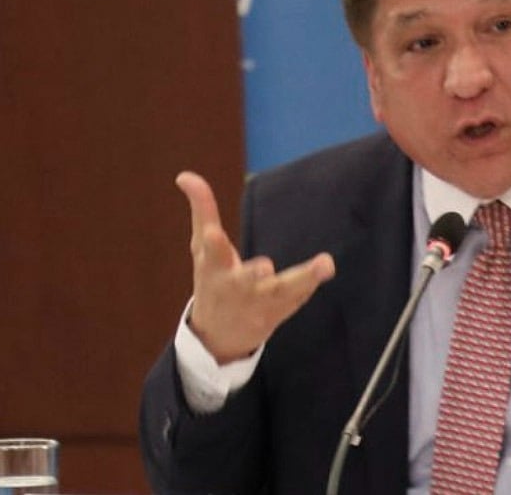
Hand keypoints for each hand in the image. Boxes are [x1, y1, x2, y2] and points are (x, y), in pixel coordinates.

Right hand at [176, 171, 335, 363]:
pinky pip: (296, 299)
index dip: (212, 243)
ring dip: (304, 280)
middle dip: (253, 274)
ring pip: (283, 292)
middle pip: (246, 280)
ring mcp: (258, 303)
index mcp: (214, 269)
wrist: (217, 335)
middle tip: (264, 266)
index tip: (211, 233)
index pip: (212, 254)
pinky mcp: (277, 313)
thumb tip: (185, 175)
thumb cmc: (212, 280)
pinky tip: (325, 268)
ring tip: (325, 264)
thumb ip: (202, 210)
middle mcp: (236, 287)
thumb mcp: (202, 248)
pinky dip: (308, 286)